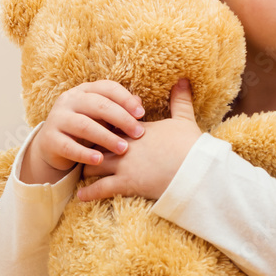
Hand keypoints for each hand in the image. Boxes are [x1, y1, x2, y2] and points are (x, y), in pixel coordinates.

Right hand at [21, 80, 145, 184]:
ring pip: (84, 125)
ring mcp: (57, 118)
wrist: (53, 147)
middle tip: (138, 133)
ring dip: (106, 137)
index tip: (142, 114)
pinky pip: (69, 147)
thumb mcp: (102, 117)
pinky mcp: (49, 139)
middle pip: (98, 105)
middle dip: (121, 119)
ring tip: (123, 149)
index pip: (107, 88)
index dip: (126, 99)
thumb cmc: (85, 129)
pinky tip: (100, 160)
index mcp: (84, 91)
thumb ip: (119, 109)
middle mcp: (69, 100)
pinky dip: (85, 154)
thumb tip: (139, 102)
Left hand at [78, 79, 201, 200]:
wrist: (196, 169)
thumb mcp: (184, 119)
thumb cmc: (191, 145)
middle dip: (90, 147)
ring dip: (87, 167)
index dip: (102, 127)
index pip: (111, 125)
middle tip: (81, 149)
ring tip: (79, 171)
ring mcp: (124, 165)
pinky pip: (100, 188)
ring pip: (94, 164)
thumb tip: (183, 80)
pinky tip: (81, 196)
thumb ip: (180, 100)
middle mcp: (125, 145)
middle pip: (97, 143)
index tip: (95, 128)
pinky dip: (89, 192)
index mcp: (136, 129)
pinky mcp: (126, 183)